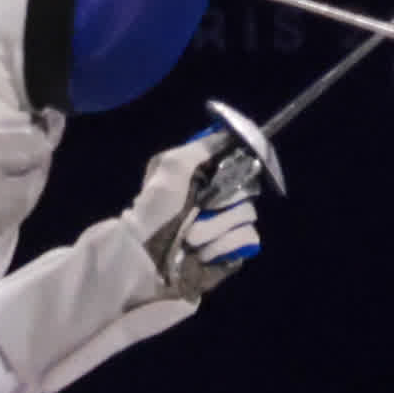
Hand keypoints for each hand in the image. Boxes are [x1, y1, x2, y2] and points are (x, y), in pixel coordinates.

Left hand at [134, 113, 276, 295]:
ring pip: (247, 215)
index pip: (239, 162)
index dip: (238, 164)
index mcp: (205, 177)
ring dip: (216, 227)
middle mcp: (219, 199)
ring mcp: (228, 225)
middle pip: (248, 189)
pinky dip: (224, 244)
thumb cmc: (152, 211)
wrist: (145, 258)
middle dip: (223, 201)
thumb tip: (228, 134)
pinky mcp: (234, 250)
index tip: (228, 169)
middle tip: (201, 209)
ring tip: (192, 238)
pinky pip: (248, 239)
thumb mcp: (169, 167)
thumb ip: (199, 148)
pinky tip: (203, 253)